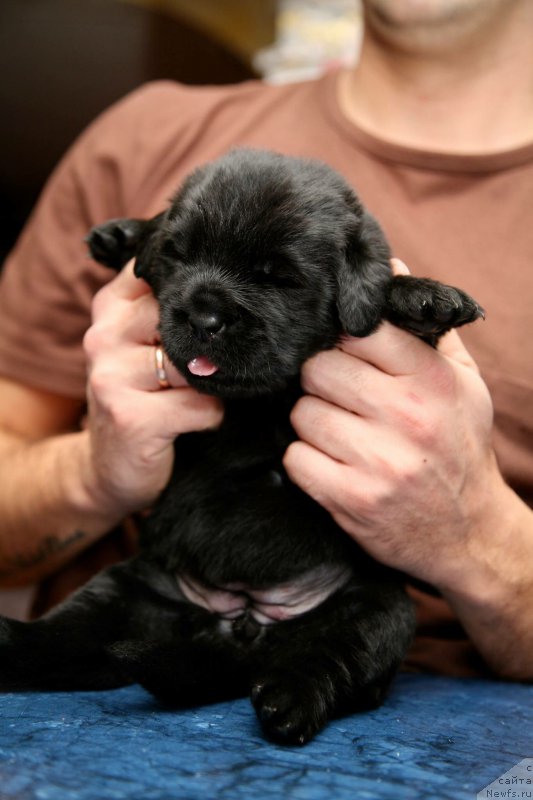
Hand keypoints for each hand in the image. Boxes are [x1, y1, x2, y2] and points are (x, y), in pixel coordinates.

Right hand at [82, 262, 222, 515]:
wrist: (107, 469)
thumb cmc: (140, 400)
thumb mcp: (143, 346)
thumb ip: (169, 309)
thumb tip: (229, 277)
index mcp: (110, 308)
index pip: (162, 271)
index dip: (199, 286)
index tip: (217, 303)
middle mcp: (104, 335)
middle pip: (184, 316)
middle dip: (210, 344)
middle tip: (211, 366)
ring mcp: (112, 376)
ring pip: (194, 362)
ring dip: (212, 383)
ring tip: (199, 396)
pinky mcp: (131, 418)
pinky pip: (201, 405)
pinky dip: (211, 416)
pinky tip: (195, 423)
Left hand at [284, 260, 501, 589]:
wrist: (468, 532)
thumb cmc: (459, 445)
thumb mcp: (461, 381)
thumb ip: (425, 327)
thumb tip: (391, 268)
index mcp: (432, 379)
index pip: (361, 330)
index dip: (343, 336)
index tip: (343, 348)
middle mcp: (407, 417)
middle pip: (319, 368)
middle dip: (322, 379)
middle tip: (339, 394)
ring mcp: (379, 462)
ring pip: (303, 413)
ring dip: (312, 421)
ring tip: (340, 431)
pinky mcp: (352, 500)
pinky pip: (296, 458)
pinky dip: (305, 459)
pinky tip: (331, 462)